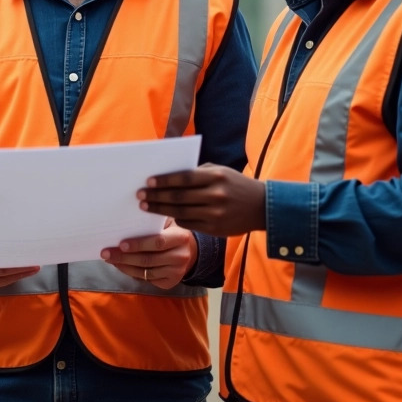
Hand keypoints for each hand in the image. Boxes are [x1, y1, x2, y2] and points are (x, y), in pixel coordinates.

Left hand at [100, 218, 195, 288]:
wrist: (190, 252)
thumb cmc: (171, 232)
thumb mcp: (168, 223)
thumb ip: (153, 220)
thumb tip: (126, 217)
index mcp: (180, 237)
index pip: (157, 242)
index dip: (138, 244)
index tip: (120, 243)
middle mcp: (181, 256)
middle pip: (148, 259)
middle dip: (124, 257)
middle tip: (106, 253)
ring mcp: (176, 272)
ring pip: (145, 272)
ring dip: (124, 266)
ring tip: (110, 259)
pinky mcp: (170, 283)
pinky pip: (147, 280)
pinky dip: (131, 273)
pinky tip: (121, 266)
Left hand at [138, 163, 265, 235]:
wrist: (261, 207)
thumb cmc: (235, 184)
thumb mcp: (220, 172)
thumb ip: (197, 173)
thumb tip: (169, 176)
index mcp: (215, 177)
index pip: (183, 178)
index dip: (164, 180)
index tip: (148, 181)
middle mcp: (215, 195)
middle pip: (178, 196)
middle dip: (156, 196)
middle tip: (140, 195)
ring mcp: (215, 214)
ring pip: (181, 212)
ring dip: (160, 209)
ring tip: (146, 206)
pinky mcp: (215, 229)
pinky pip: (189, 223)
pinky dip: (175, 218)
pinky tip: (165, 215)